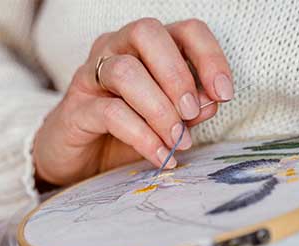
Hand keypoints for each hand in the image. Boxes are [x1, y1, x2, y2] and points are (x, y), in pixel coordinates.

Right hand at [33, 18, 232, 184]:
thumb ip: (189, 110)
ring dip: (159, 108)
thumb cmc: (124, 135)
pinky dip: (142, 136)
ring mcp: (90, 77)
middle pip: (147, 33)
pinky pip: (110, 112)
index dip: (209, 56)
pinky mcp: (75, 110)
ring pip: (125, 71)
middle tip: (191, 113)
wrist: (78, 163)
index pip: (184, 30)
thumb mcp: (166, 123)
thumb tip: (212, 102)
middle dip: (177, 74)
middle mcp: (115, 50)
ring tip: (177, 141)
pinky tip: (159, 155)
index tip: (223, 93)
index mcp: (144, 48)